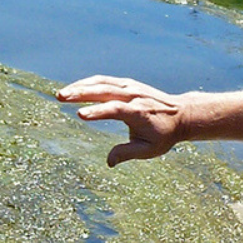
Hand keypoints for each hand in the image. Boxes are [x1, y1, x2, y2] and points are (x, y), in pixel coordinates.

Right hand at [56, 75, 185, 165]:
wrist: (181, 114)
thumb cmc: (164, 134)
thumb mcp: (150, 149)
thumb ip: (127, 153)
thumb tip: (109, 162)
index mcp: (138, 111)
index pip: (115, 109)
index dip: (98, 111)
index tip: (80, 114)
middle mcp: (134, 95)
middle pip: (104, 90)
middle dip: (81, 93)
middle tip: (61, 97)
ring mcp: (131, 87)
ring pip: (103, 82)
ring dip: (81, 86)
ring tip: (62, 94)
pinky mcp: (128, 84)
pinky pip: (106, 80)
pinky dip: (89, 83)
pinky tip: (75, 88)